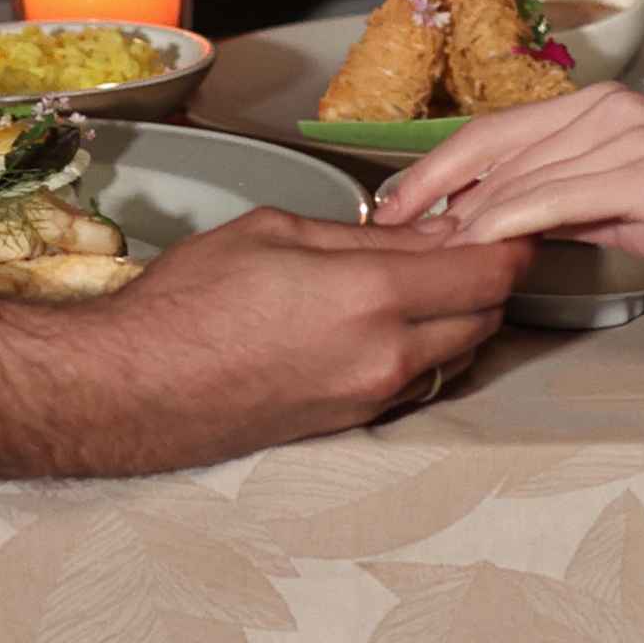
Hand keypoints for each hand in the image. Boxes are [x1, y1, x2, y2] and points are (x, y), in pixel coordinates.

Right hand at [0, 209, 521, 477]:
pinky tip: (392, 319)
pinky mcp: (353, 423)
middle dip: (489, 277)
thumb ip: (362, 236)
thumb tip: (427, 231)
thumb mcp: (274, 233)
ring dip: (460, 315)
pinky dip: (427, 347)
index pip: (487, 273)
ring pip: (458, 353)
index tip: (508, 219)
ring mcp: (372, 398)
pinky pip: (419, 380)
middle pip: (486, 317)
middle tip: (467, 241)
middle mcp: (386, 357)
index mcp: (371, 298)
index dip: (510, 242)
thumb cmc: (188, 301)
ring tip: (427, 277)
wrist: (133, 390)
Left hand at [364, 83, 643, 286]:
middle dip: (427, 192)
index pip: (494, 133)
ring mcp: (627, 136)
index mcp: (598, 109)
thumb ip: (570, 205)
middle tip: (382, 230)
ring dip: (459, 216)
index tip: (393, 208)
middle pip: (490, 146)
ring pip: (517, 173)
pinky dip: (508, 222)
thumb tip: (505, 226)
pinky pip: (557, 197)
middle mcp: (605, 109)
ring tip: (417, 252)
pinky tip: (475, 246)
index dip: (434, 170)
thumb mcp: (632, 207)